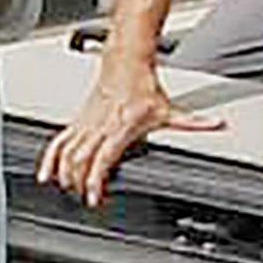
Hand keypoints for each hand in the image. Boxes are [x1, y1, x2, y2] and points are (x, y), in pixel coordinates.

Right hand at [42, 52, 217, 203]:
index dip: (95, 179)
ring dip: (64, 174)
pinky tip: (46, 173)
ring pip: (66, 152)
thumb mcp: (170, 110)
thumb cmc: (144, 87)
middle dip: (78, 182)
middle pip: (80, 159)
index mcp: (121, 128)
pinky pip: (58, 142)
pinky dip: (50, 159)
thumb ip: (194, 122)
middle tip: (82, 199)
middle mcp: (100, 127)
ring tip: (66, 190)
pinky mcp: (78, 121)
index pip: (103, 158)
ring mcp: (86, 124)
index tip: (93, 196)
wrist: (125, 63)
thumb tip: (217, 124)